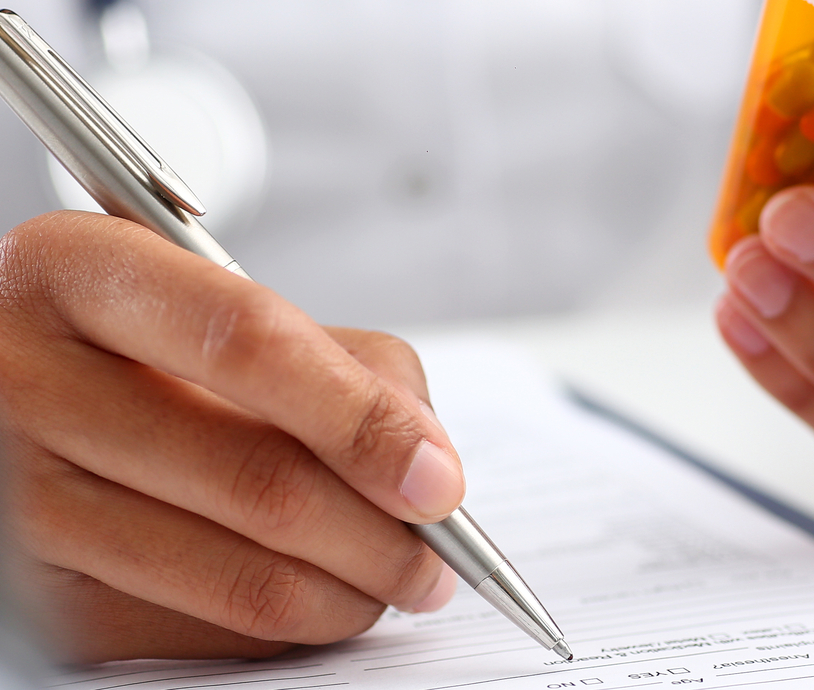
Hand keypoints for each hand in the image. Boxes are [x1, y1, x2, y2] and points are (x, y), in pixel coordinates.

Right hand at [0, 212, 462, 661]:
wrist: (21, 386)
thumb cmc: (147, 339)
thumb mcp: (224, 295)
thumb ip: (343, 358)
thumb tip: (426, 464)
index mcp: (79, 273)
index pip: (247, 343)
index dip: (361, 419)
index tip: (438, 479)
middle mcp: (28, 382)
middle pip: (258, 480)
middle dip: (383, 535)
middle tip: (440, 552)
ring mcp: (21, 499)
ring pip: (240, 577)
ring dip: (351, 592)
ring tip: (396, 578)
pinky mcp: (38, 596)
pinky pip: (203, 632)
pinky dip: (289, 624)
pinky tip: (317, 592)